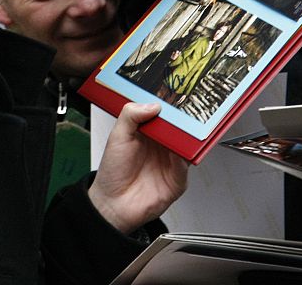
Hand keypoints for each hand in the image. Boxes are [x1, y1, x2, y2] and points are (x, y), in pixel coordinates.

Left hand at [89, 102, 187, 233]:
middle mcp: (162, 147)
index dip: (170, 107)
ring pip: (187, 146)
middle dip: (184, 120)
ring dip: (188, 137)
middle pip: (180, 129)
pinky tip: (178, 153)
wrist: (113, 204)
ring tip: (184, 129)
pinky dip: (185, 158)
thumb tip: (152, 105)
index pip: (165, 116)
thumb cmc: (113, 172)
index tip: (174, 97)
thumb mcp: (117, 136)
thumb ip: (131, 115)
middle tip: (185, 110)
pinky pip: (186, 166)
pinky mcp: (177, 180)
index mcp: (149, 133)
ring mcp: (171, 163)